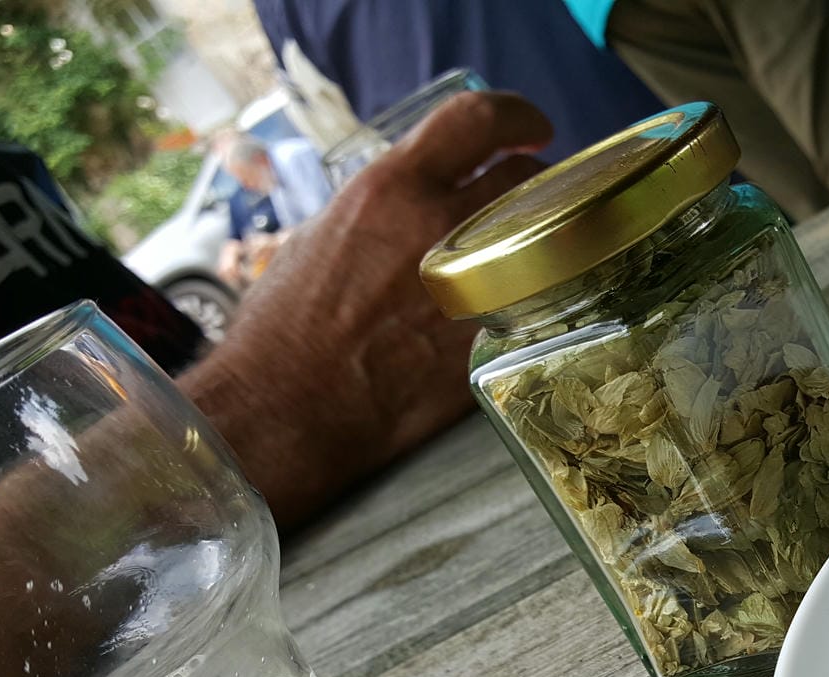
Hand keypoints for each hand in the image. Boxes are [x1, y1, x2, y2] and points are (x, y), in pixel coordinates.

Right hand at [185, 91, 551, 527]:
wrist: (285, 407)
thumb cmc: (281, 328)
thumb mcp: (320, 237)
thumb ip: (376, 211)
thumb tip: (407, 206)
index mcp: (389, 189)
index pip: (476, 120)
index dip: (515, 116)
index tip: (529, 129)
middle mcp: (437, 228)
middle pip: (528, 178)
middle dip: (539, 183)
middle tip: (537, 200)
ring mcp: (472, 288)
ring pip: (547, 241)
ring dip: (548, 241)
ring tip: (535, 253)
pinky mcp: (488, 346)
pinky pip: (536, 306)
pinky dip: (537, 300)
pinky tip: (525, 308)